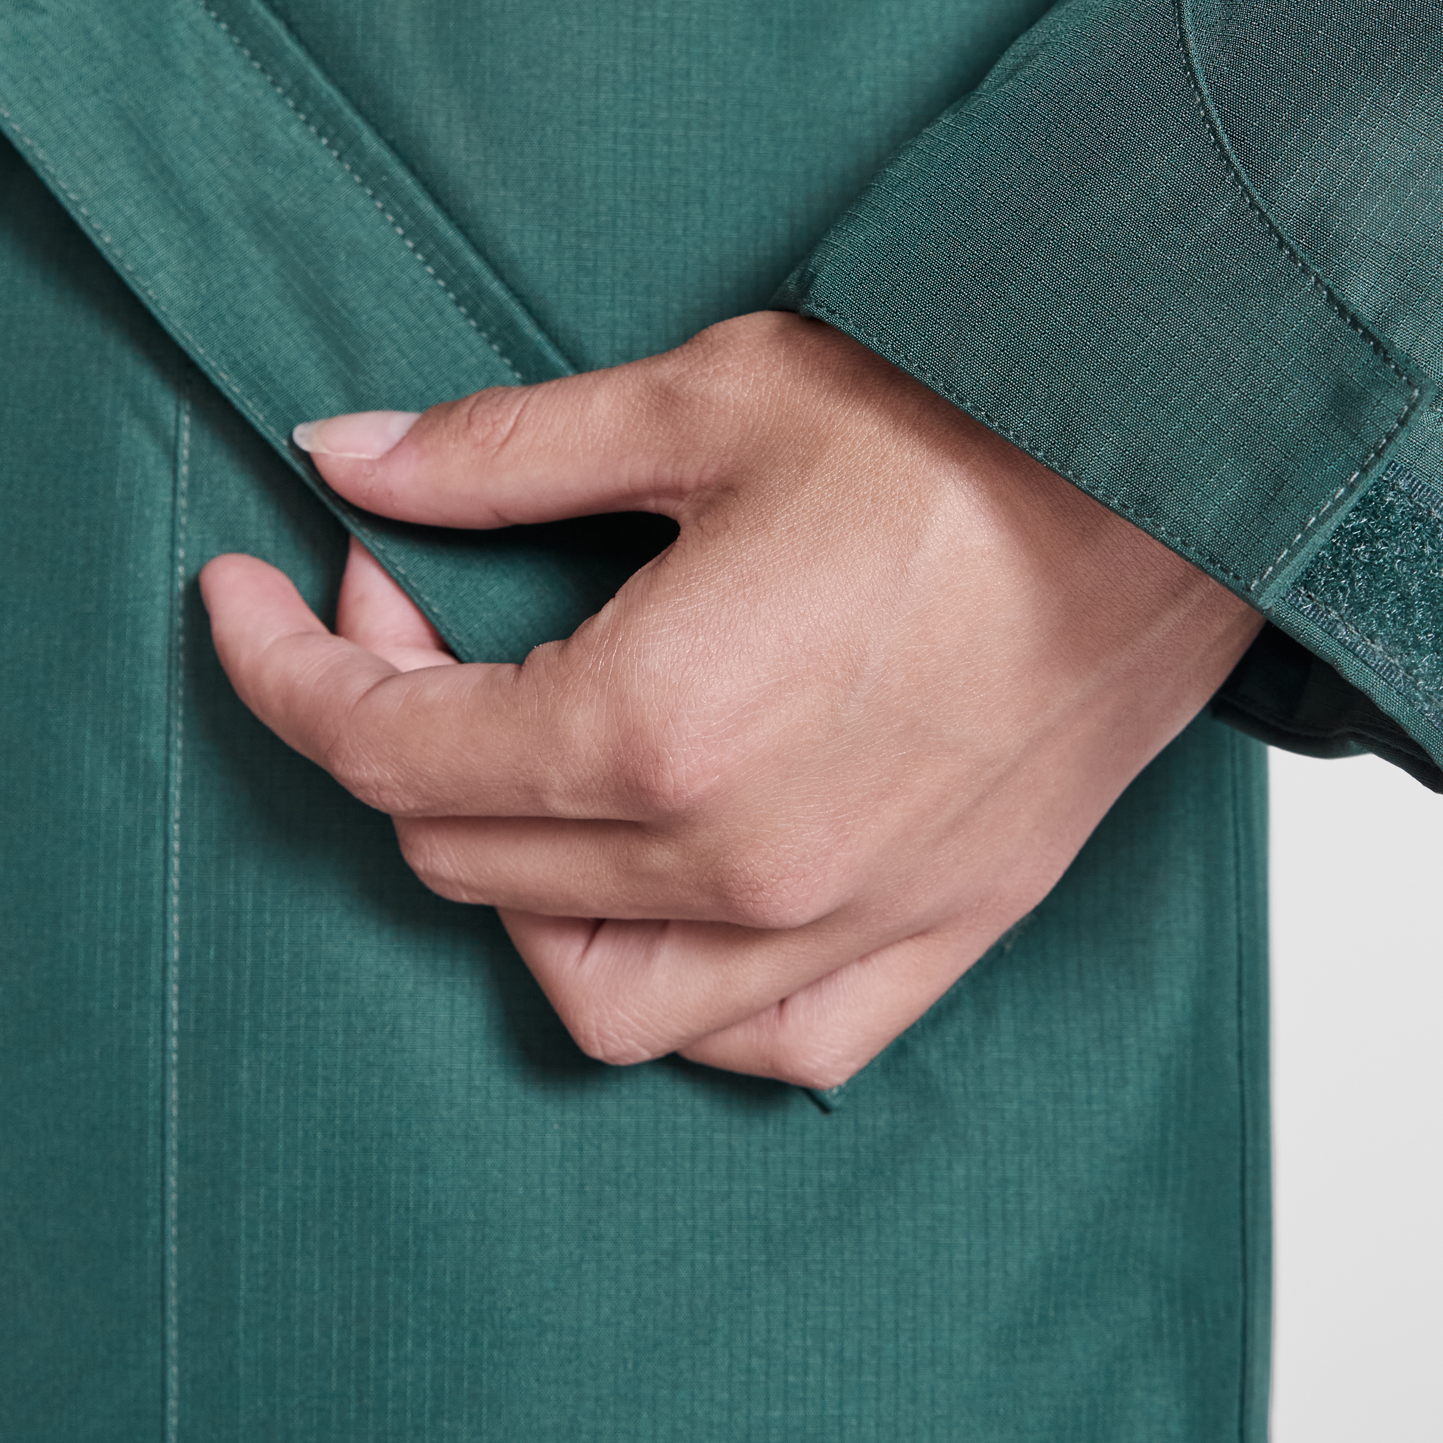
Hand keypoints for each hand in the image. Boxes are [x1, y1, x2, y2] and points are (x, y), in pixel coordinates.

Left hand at [199, 312, 1260, 1086]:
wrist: (1189, 471)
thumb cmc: (966, 424)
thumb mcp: (706, 400)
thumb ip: (502, 451)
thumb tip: (347, 455)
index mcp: (658, 722)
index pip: (390, 748)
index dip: (289, 668)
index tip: (252, 598)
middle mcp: (737, 861)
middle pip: (466, 858)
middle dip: (394, 730)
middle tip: (417, 607)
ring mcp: (843, 919)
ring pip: (594, 989)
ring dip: (512, 888)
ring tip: (522, 774)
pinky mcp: (938, 934)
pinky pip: (769, 1042)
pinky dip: (684, 995)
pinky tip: (667, 902)